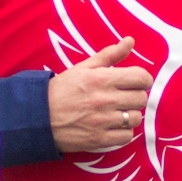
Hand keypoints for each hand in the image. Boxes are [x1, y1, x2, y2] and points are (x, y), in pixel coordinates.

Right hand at [47, 38, 153, 153]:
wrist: (37, 116)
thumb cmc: (61, 90)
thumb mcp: (83, 68)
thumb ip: (110, 55)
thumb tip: (130, 41)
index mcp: (101, 79)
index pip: (141, 78)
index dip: (143, 80)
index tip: (137, 83)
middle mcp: (104, 100)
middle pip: (141, 98)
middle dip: (135, 97)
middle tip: (124, 98)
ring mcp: (102, 121)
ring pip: (135, 118)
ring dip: (130, 115)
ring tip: (118, 113)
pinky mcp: (99, 139)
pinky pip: (126, 137)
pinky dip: (123, 132)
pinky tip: (113, 126)